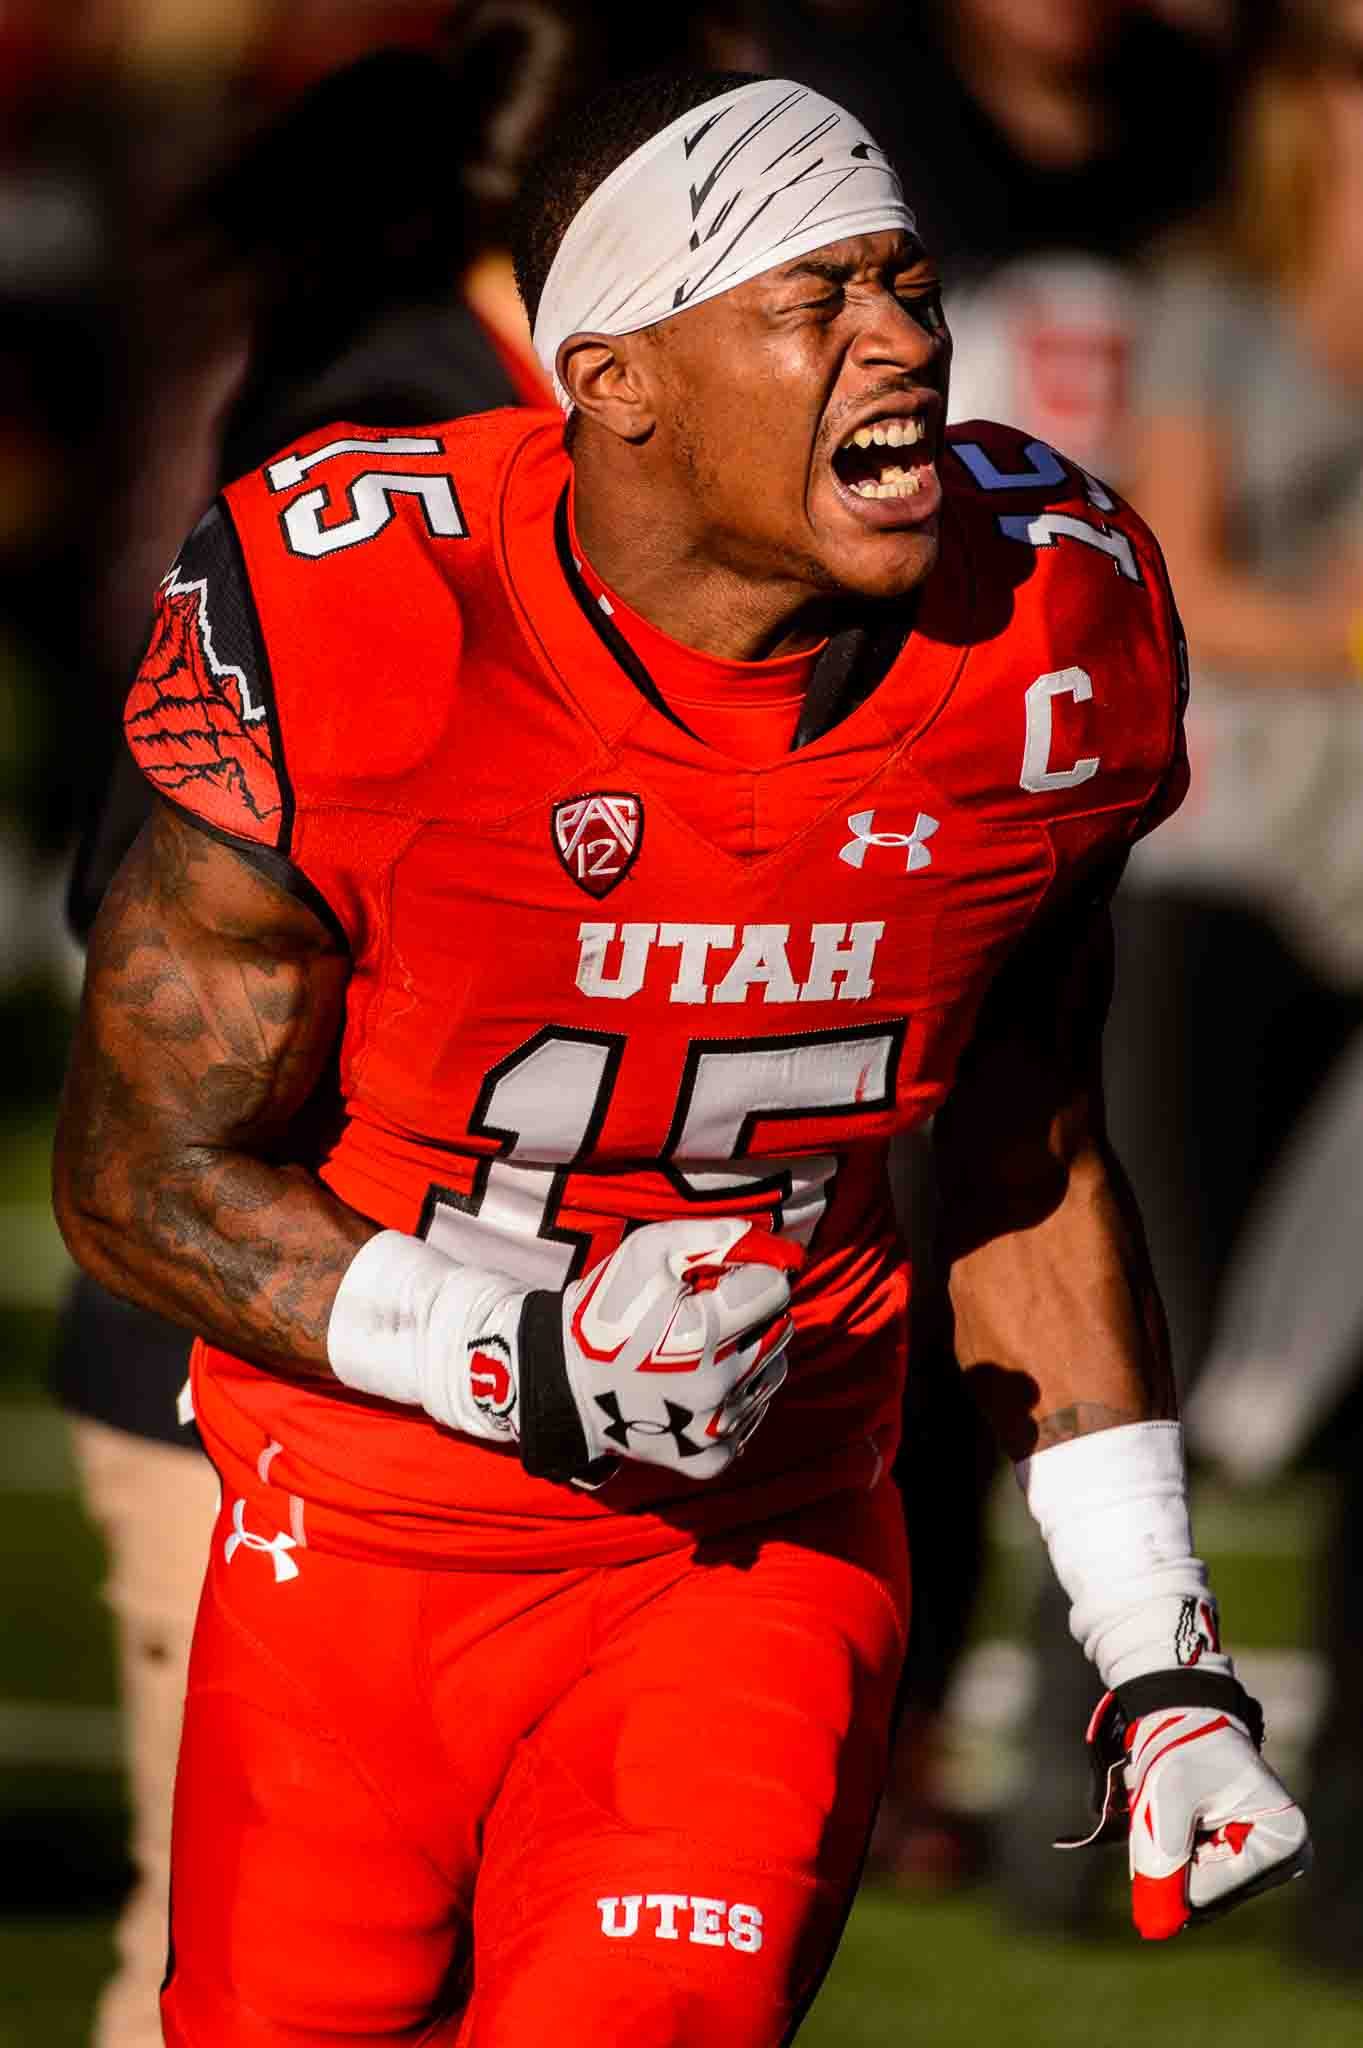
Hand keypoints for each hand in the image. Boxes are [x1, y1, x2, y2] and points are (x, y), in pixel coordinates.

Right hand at [514, 1217, 802, 1483]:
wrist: (564, 1382)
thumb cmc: (608, 1309)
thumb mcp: (648, 1249)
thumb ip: (716, 1237)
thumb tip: (780, 1249)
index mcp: (705, 1332)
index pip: (775, 1289)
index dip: (751, 1275)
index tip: (722, 1279)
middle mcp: (719, 1385)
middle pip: (779, 1331)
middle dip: (752, 1315)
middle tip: (708, 1314)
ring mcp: (716, 1428)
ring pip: (772, 1374)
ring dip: (750, 1355)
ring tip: (703, 1351)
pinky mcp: (709, 1459)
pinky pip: (751, 1419)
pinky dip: (736, 1400)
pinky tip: (701, 1386)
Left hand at [1123, 1706, 1309, 1939]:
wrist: (1183, 1713)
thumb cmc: (1183, 1745)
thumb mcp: (1167, 1797)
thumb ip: (1161, 1861)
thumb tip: (1154, 1929)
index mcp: (1282, 1841)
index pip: (1208, 1891)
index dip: (1168, 1859)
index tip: (1166, 1807)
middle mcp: (1284, 1861)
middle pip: (1205, 1896)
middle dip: (1170, 1857)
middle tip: (1165, 1806)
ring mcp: (1264, 1865)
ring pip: (1196, 1889)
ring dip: (1169, 1853)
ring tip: (1173, 1807)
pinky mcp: (1244, 1863)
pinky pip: (1196, 1879)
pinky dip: (1174, 1852)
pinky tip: (1179, 1816)